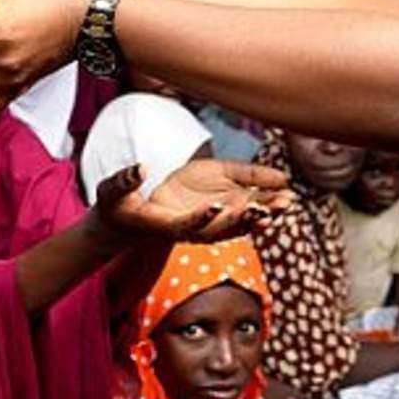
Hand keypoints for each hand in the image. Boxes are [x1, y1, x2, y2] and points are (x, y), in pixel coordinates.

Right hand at [94, 158, 292, 243]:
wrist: (129, 221)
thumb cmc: (118, 205)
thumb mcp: (113, 191)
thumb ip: (125, 180)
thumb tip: (141, 169)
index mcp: (165, 225)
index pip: (186, 225)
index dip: (201, 218)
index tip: (217, 206)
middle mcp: (190, 229)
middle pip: (220, 228)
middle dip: (242, 219)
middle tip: (264, 209)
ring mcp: (204, 224)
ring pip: (237, 223)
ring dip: (262, 213)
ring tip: (285, 202)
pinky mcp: (212, 213)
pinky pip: (240, 213)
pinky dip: (262, 206)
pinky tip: (283, 195)